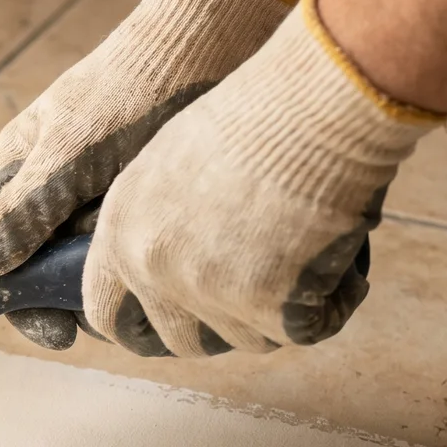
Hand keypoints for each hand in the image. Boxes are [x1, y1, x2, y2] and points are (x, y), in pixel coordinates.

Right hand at [0, 0, 292, 349]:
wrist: (215, 36)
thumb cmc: (131, 90)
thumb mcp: (69, 156)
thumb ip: (22, 215)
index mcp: (18, 174)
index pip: (0, 258)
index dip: (24, 303)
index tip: (62, 333)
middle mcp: (54, 188)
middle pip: (49, 267)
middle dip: (78, 298)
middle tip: (123, 318)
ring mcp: (101, 191)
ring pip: (96, 261)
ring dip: (118, 284)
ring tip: (154, 295)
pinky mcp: (147, 192)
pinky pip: (137, 243)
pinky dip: (150, 262)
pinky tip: (177, 272)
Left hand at [84, 0, 444, 356]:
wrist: (307, 105)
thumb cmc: (253, 116)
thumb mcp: (171, 163)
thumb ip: (156, 221)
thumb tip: (168, 264)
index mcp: (122, 231)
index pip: (105, 313)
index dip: (140, 327)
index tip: (168, 326)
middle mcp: (151, 267)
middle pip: (178, 341)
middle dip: (215, 333)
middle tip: (255, 308)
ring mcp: (204, 290)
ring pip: (244, 339)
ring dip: (274, 317)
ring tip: (304, 266)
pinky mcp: (263, 304)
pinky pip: (302, 329)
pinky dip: (329, 305)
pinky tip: (341, 270)